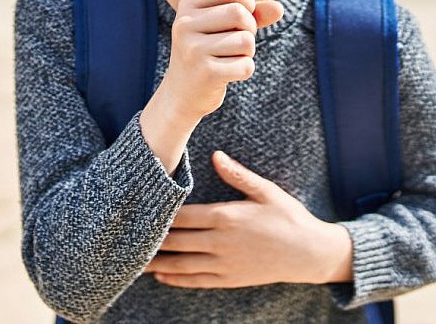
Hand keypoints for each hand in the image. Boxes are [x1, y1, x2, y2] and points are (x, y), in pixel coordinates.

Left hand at [144, 150, 352, 287]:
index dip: (159, 214)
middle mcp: (221, 243)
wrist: (310, 253)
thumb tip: (215, 156)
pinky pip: (196, 281)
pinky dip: (176, 279)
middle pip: (176, 241)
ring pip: (181, 265)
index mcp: (227, 217)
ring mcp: (224, 264)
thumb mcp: (266, 191)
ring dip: (157, 263)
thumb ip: (238, 175)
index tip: (139, 210)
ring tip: (133, 260)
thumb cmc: (289, 217)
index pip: (183, 216)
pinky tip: (161, 276)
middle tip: (125, 237)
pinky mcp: (229, 279)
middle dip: (151, 239)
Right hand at [156, 0, 283, 120]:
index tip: (239, 21)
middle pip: (240, 12)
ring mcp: (193, 49)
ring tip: (229, 58)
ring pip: (246, 40)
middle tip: (237, 44)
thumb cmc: (208, 52)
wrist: (181, 93)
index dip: (247, 3)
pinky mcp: (205, 73)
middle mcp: (185, 24)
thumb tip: (280, 9)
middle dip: (249, 30)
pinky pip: (246, 65)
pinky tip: (227, 74)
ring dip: (247, 52)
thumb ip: (253, 14)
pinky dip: (245, 70)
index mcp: (188, 5)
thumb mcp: (226, 26)